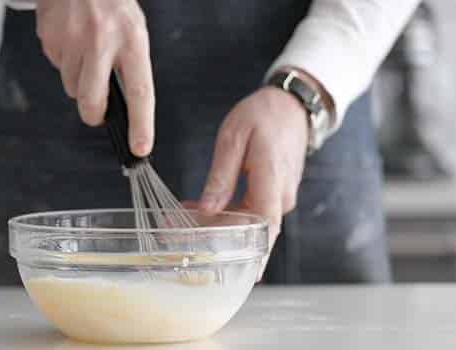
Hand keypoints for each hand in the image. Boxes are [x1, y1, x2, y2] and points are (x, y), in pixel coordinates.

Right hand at [36, 0, 153, 155]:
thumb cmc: (112, 5)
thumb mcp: (132, 30)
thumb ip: (128, 65)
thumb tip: (121, 108)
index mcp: (131, 38)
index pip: (139, 91)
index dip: (141, 125)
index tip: (140, 149)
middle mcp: (101, 40)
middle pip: (92, 101)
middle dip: (94, 115)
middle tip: (99, 114)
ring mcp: (71, 38)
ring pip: (71, 86)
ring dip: (79, 80)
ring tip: (86, 52)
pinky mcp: (48, 36)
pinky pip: (56, 66)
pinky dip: (64, 60)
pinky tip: (72, 40)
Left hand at [198, 86, 309, 279]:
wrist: (290, 106)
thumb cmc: (262, 116)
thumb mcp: (233, 138)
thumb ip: (221, 176)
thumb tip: (208, 208)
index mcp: (271, 178)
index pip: (265, 226)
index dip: (255, 253)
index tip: (244, 274)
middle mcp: (280, 194)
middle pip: (251, 228)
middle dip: (217, 236)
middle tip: (180, 233)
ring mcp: (280, 195)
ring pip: (249, 221)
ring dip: (218, 224)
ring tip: (182, 215)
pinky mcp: (274, 193)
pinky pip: (251, 211)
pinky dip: (227, 213)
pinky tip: (200, 207)